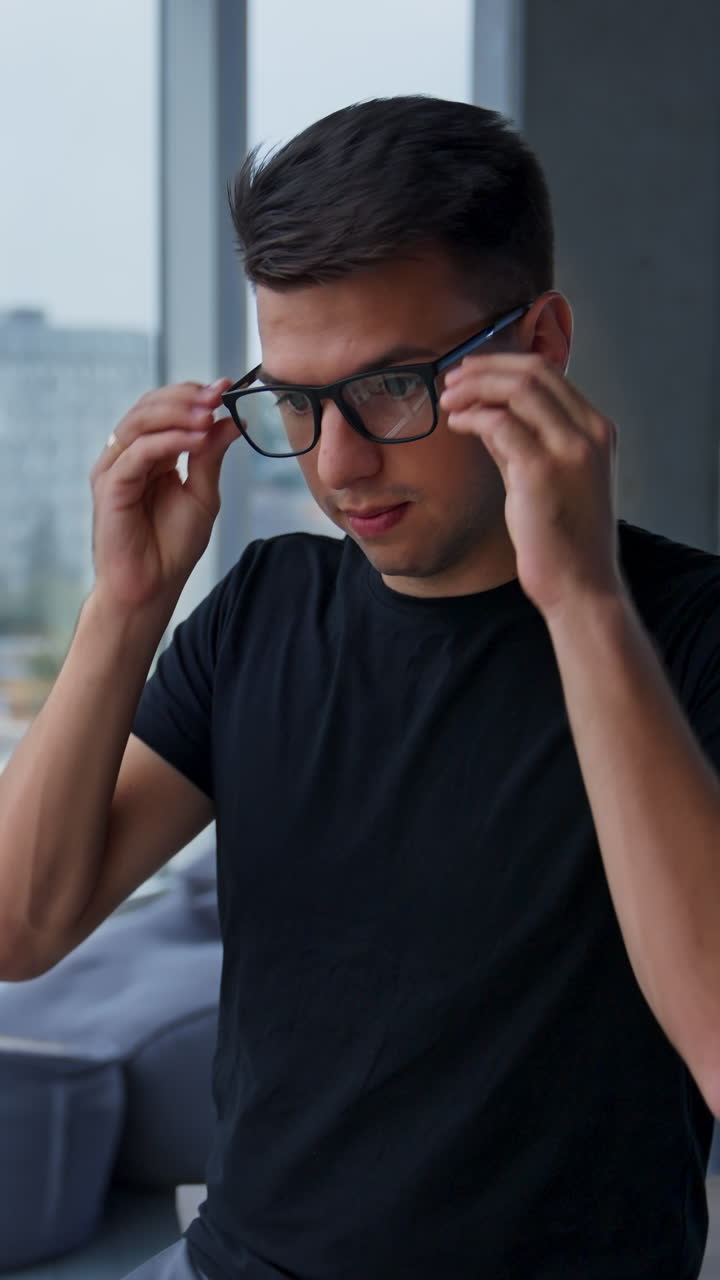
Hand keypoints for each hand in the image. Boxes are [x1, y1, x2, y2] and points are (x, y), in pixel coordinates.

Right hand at [90, 378, 237, 612]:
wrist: (152, 586)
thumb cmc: (172, 546)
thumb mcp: (202, 493)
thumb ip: (211, 455)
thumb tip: (232, 419)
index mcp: (149, 454)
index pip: (166, 409)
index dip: (194, 394)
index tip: (227, 387)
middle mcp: (128, 455)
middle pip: (150, 407)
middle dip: (186, 398)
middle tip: (219, 395)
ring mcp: (115, 468)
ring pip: (140, 422)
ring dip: (178, 414)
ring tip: (209, 414)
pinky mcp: (110, 486)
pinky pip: (138, 452)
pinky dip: (168, 441)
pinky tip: (196, 439)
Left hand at [440, 353, 621, 617]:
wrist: (581, 586)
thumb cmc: (563, 540)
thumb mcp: (544, 479)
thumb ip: (521, 443)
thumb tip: (485, 413)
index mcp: (596, 430)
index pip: (549, 372)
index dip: (503, 365)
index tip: (471, 372)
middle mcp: (590, 432)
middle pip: (533, 371)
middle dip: (484, 368)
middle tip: (450, 380)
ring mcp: (570, 448)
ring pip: (518, 387)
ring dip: (475, 387)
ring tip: (447, 399)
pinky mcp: (542, 470)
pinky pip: (500, 422)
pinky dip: (472, 416)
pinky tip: (456, 425)